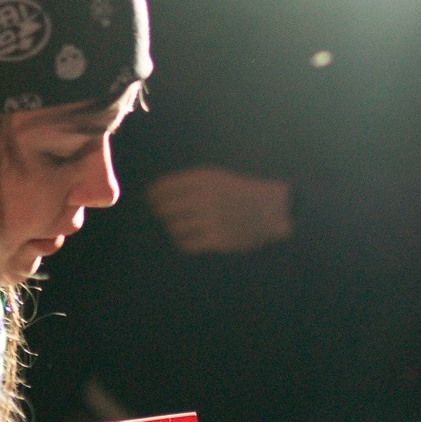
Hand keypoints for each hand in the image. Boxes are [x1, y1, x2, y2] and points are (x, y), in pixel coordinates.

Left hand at [148, 166, 291, 254]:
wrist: (270, 209)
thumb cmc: (239, 192)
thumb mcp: (216, 177)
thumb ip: (189, 184)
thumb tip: (154, 194)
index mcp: (203, 179)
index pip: (163, 188)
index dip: (153, 195)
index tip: (150, 200)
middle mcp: (204, 198)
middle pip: (165, 209)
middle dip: (161, 213)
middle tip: (161, 215)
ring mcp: (210, 219)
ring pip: (174, 228)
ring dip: (172, 228)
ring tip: (176, 228)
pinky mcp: (217, 239)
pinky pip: (187, 244)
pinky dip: (182, 243)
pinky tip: (186, 240)